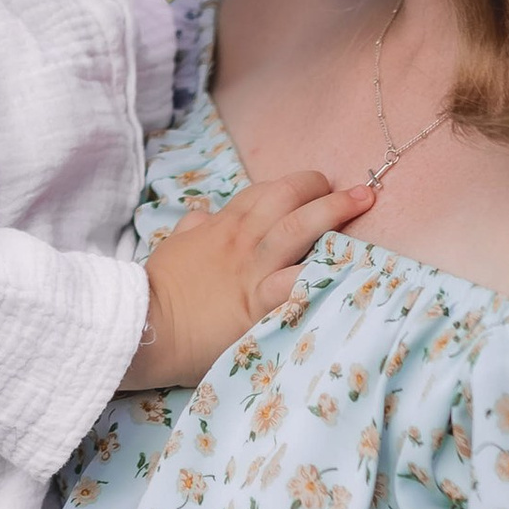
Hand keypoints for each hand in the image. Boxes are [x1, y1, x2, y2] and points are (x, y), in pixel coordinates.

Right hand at [126, 170, 370, 389]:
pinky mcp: (259, 302)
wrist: (144, 324)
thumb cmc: (156, 290)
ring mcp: (253, 269)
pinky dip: (327, 272)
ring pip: (299, 227)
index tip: (316, 186)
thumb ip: (191, 229)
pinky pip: (299, 282)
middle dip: (322, 188)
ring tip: (363, 201)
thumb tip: (201, 215)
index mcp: (221, 226)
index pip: (263, 192)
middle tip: (354, 192)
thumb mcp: (173, 249)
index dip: (295, 185)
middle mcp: (242, 240)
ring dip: (334, 211)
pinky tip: (354, 265)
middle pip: (288, 197)